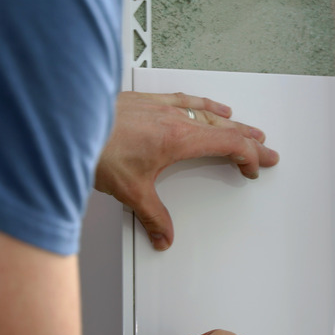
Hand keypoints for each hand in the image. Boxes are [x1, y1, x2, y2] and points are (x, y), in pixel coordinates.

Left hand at [96, 91, 279, 250]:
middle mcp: (174, 118)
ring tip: (245, 126)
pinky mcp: (145, 100)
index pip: (229, 143)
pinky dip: (202, 103)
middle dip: (249, 139)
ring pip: (207, 111)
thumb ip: (152, 216)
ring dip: (230, 120)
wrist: (68, 121)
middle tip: (266, 148)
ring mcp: (161, 107)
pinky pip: (185, 98)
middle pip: (225, 127)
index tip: (254, 167)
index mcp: (179, 139)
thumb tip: (163, 236)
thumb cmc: (96, 149)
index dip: (248, 155)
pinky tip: (208, 104)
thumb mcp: (130, 191)